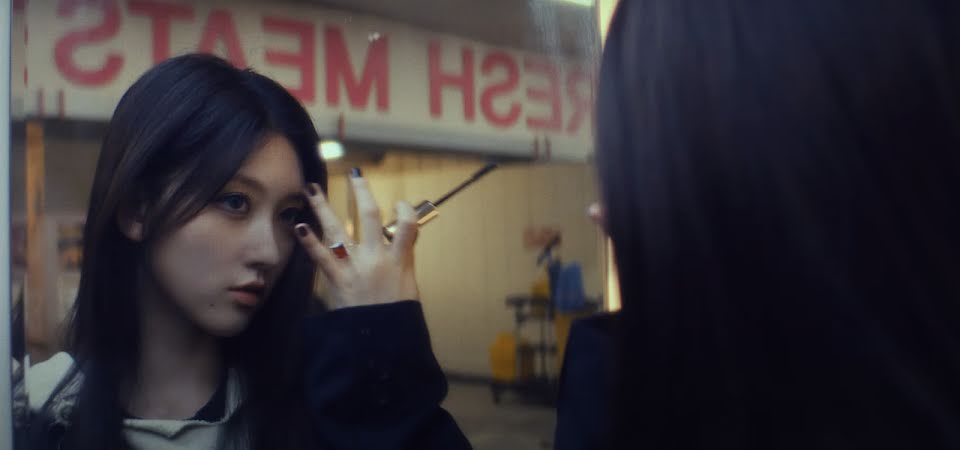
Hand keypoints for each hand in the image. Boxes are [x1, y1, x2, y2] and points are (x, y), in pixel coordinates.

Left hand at [294, 172, 419, 309]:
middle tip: (355, 175)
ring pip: (338, 230)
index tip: (400, 203)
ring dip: (323, 207)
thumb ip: (403, 262)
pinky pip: (321, 257)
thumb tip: (402, 244)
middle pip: (370, 216)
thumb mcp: (409, 287)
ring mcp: (356, 267)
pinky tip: (299, 226)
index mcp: (400, 260)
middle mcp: (378, 258)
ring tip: (311, 189)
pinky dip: (309, 241)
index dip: (405, 209)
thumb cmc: (396, 317)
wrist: (380, 340)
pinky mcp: (338, 279)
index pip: (408, 225)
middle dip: (362, 192)